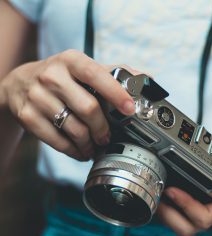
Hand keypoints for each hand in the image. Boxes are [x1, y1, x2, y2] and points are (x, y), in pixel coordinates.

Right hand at [0, 49, 138, 160]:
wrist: (19, 84)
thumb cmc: (60, 77)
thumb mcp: (81, 68)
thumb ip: (112, 72)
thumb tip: (145, 78)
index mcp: (71, 61)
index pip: (97, 75)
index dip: (116, 93)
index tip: (130, 109)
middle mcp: (52, 76)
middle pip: (88, 109)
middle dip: (103, 129)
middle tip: (107, 137)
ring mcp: (38, 97)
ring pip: (75, 129)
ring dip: (90, 144)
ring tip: (94, 146)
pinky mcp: (28, 116)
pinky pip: (58, 142)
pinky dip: (74, 151)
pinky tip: (80, 151)